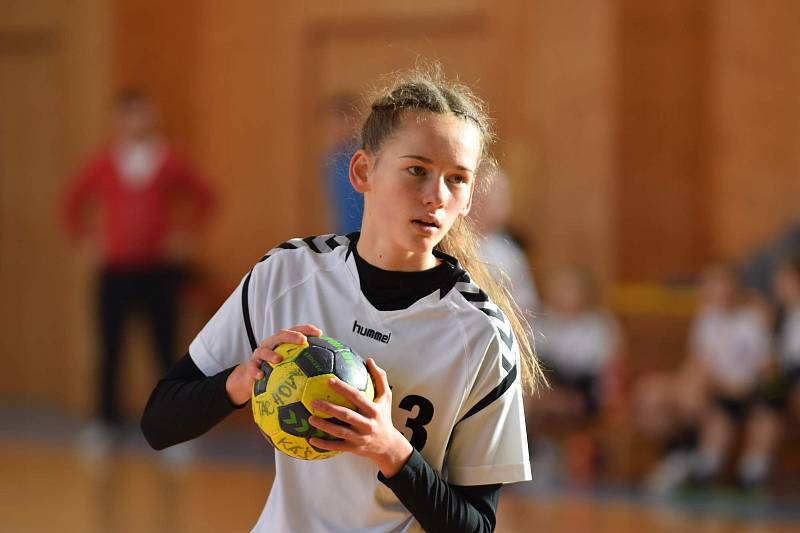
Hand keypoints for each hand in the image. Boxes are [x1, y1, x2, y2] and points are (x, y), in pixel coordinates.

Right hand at [225, 324, 321, 405]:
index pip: (296, 331)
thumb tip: (331, 371)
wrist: (255, 377)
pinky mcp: (251, 365)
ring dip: (271, 354)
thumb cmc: (278, 371)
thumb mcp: (292, 366)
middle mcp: (272, 344)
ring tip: (278, 360)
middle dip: (291, 336)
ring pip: (264, 350)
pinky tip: (261, 376)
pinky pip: (252, 367)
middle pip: (281, 335)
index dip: (307, 329)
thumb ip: (308, 365)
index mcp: (283, 342)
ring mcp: (260, 354)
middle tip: (302, 341)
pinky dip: (255, 370)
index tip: (319, 333)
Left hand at [308, 358, 412, 477]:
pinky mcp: (354, 448)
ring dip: (324, 426)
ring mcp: (360, 438)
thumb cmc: (384, 417)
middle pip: (346, 415)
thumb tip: (369, 359)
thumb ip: (380, 378)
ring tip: (310, 418)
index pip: (357, 397)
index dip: (343, 389)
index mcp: (373, 410)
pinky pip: (336, 447)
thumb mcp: (386, 397)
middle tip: (313, 401)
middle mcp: (367, 424)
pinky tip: (310, 439)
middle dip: (329, 408)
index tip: (329, 380)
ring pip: (339, 432)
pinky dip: (324, 445)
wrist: (388, 445)